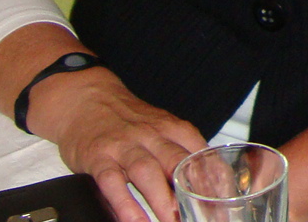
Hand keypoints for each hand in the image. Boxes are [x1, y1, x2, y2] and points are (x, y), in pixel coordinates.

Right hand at [28, 68, 209, 221]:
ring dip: (160, 200)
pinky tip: (133, 220)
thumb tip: (207, 183)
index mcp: (172, 129)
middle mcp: (151, 136)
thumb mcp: (160, 128)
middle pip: (176, 163)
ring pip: (146, 172)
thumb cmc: (128, 120)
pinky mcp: (98, 157)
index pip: (201, 152)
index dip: (214, 178)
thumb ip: (181, 151)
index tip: (222, 200)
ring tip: (170, 221)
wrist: (85, 98)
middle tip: (198, 215)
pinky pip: (111, 181)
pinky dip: (123, 203)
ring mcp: (124, 146)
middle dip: (189, 193)